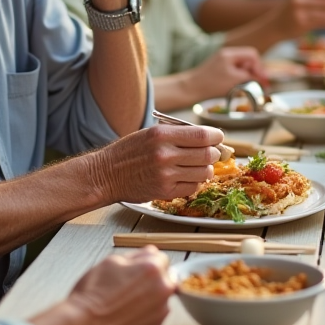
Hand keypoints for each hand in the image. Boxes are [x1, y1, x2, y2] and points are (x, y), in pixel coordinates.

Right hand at [30, 247, 173, 324]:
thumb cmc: (93, 294)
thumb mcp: (111, 261)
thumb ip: (137, 255)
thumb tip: (150, 253)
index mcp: (153, 269)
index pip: (160, 258)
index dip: (144, 263)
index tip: (134, 270)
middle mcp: (162, 289)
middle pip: (164, 278)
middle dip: (150, 280)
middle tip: (127, 287)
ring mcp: (160, 311)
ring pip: (160, 297)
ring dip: (149, 297)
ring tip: (125, 303)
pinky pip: (154, 315)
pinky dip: (145, 313)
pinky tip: (126, 314)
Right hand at [90, 123, 222, 202]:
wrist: (107, 174)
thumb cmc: (130, 152)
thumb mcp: (151, 133)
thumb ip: (179, 134)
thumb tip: (210, 138)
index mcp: (162, 135)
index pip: (203, 135)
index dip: (216, 137)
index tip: (218, 138)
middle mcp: (165, 154)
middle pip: (208, 155)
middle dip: (214, 153)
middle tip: (211, 153)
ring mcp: (165, 175)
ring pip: (205, 173)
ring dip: (206, 169)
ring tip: (197, 166)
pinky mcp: (165, 192)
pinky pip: (193, 187)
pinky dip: (195, 182)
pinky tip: (186, 177)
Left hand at [182, 47, 266, 103]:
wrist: (191, 89)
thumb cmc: (211, 85)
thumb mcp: (234, 81)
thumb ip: (250, 77)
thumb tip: (262, 79)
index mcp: (230, 54)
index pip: (252, 55)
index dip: (260, 67)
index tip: (263, 79)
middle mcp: (226, 54)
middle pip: (248, 59)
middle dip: (254, 71)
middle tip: (258, 84)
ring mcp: (222, 60)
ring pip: (242, 66)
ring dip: (247, 75)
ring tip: (248, 86)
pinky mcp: (218, 68)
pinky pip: (235, 70)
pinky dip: (239, 77)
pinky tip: (238, 86)